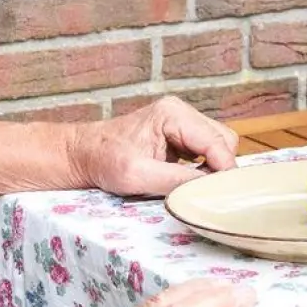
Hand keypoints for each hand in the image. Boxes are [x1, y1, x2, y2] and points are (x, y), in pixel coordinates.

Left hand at [70, 96, 239, 196]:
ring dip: (213, 167)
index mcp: (173, 114)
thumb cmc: (103, 161)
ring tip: (195, 185)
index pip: (216, 142)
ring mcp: (182, 121)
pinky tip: (189, 179)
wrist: (82, 154)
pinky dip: (205, 166)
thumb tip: (209, 188)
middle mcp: (182, 112)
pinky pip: (207, 149)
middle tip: (206, 191)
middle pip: (223, 140)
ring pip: (219, 144)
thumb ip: (176, 180)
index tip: (223, 194)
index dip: (224, 169)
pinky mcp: (180, 133)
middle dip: (220, 167)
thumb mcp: (137, 175)